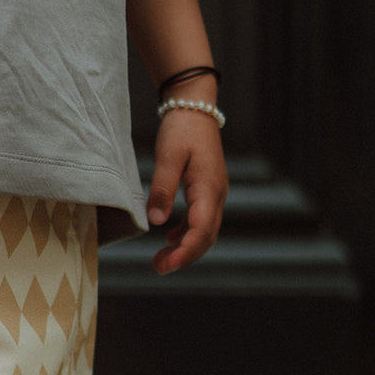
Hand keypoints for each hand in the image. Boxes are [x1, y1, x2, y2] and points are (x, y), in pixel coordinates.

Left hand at [146, 108, 227, 273]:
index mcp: (209, 188)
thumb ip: (162, 189)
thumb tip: (157, 222)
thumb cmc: (181, 129)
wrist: (195, 107)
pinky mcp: (207, 190)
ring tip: (162, 259)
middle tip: (159, 267)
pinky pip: (201, 219)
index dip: (185, 252)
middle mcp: (217, 195)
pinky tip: (170, 239)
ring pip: (205, 230)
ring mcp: (214, 193)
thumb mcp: (167, 157)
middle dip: (185, 256)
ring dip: (186, 248)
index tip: (166, 265)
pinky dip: (187, 233)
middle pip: (206, 237)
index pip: (201, 230)